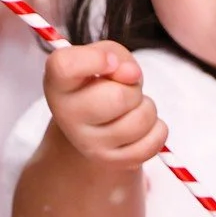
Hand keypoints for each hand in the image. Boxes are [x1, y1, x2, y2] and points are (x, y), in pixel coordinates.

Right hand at [43, 41, 168, 168]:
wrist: (94, 122)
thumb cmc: (99, 82)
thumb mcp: (103, 56)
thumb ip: (114, 54)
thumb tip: (131, 75)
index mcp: (58, 83)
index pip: (64, 66)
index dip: (95, 59)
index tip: (109, 61)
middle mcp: (67, 117)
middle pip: (118, 98)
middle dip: (132, 88)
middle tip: (123, 89)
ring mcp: (89, 144)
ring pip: (140, 120)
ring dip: (146, 107)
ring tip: (131, 107)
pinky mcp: (113, 162)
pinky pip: (153, 142)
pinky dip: (157, 129)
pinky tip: (141, 126)